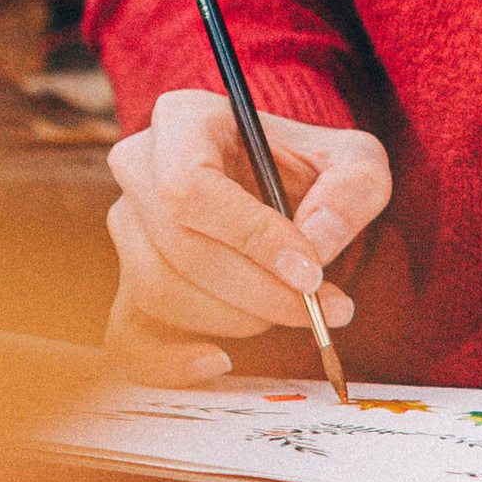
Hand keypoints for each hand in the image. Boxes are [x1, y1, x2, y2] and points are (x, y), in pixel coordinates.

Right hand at [105, 88, 391, 381]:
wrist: (287, 193)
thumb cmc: (313, 170)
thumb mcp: (354, 162)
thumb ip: (351, 190)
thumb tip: (314, 244)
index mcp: (183, 120)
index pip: (190, 186)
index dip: (249, 237)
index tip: (310, 272)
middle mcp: (138, 169)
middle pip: (176, 246)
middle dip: (256, 290)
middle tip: (320, 307)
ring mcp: (127, 229)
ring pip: (159, 291)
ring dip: (235, 318)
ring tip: (293, 310)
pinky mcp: (126, 284)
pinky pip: (127, 338)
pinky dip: (171, 361)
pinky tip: (221, 360)